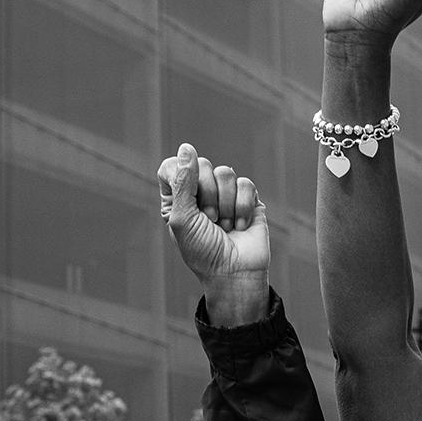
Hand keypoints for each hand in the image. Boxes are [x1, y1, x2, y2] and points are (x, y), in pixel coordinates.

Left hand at [159, 144, 268, 285]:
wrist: (234, 273)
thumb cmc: (203, 252)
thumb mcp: (183, 218)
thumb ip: (183, 181)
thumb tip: (187, 148)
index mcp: (178, 198)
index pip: (173, 166)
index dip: (180, 174)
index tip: (186, 197)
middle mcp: (201, 193)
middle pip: (202, 165)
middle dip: (207, 195)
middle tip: (208, 219)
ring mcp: (226, 194)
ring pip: (226, 172)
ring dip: (225, 205)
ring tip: (224, 226)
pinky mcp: (249, 199)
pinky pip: (246, 184)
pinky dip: (242, 208)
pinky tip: (239, 226)